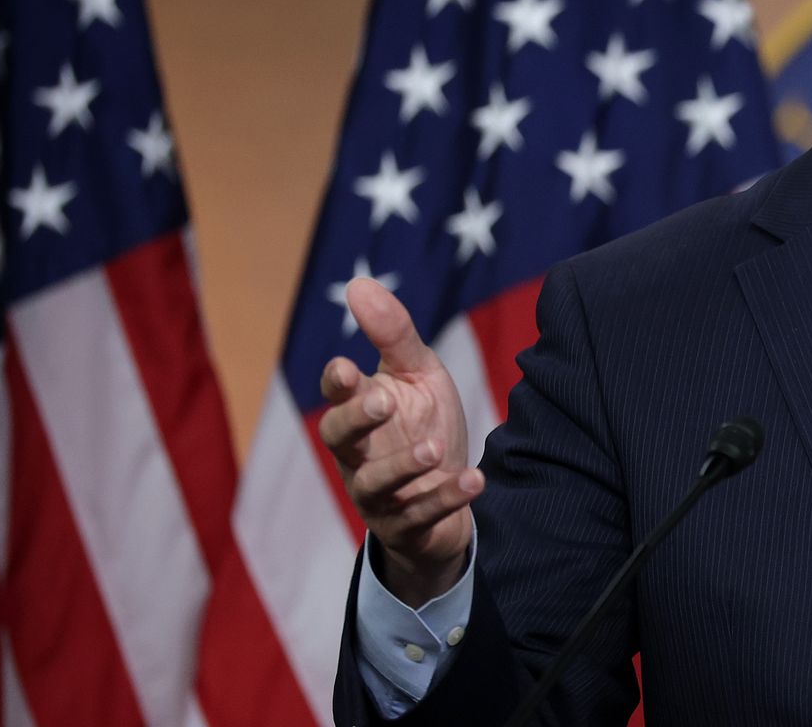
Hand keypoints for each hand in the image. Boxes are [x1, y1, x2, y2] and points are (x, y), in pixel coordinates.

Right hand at [318, 277, 483, 606]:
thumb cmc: (425, 425)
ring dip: (402, 466)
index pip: (337, 395)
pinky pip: (420, 516)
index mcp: (359, 412)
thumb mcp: (419, 376)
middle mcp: (358, 454)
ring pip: (373, 485)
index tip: (347, 368)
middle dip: (357, 420)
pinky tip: (475, 478)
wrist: (452, 495)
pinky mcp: (406, 527)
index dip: (337, 384)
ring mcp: (378, 495)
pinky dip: (447, 497)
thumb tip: (358, 284)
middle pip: (338, 439)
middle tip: (384, 400)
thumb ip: (393, 336)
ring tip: (434, 448)